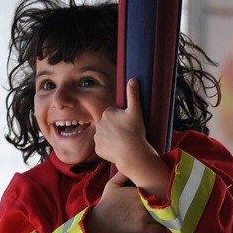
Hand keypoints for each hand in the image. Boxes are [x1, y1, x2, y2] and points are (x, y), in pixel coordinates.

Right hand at [85, 170, 164, 232]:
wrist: (100, 223)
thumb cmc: (106, 203)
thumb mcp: (111, 185)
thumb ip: (122, 174)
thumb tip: (131, 164)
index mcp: (137, 190)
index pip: (157, 187)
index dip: (162, 190)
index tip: (164, 192)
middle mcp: (142, 202)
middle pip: (163, 200)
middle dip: (167, 202)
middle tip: (169, 204)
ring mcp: (144, 215)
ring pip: (164, 214)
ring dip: (166, 215)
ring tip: (168, 215)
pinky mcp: (143, 228)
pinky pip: (160, 229)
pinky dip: (163, 229)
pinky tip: (162, 227)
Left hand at [94, 79, 169, 195]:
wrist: (131, 153)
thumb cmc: (135, 131)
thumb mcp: (136, 111)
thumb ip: (133, 95)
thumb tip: (133, 79)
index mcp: (107, 113)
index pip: (112, 114)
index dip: (121, 119)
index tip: (127, 125)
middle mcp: (99, 124)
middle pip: (108, 125)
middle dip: (115, 128)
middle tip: (126, 134)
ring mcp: (97, 137)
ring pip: (105, 136)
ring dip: (111, 138)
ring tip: (122, 142)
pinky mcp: (97, 149)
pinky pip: (103, 147)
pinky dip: (109, 148)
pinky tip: (117, 149)